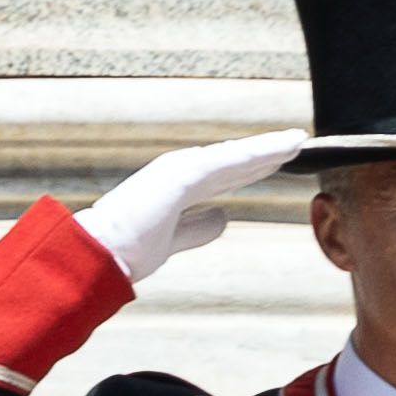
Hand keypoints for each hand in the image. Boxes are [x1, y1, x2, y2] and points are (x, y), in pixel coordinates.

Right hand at [75, 126, 317, 283]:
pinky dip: (258, 152)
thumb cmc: (125, 252)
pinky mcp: (182, 173)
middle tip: (296, 143)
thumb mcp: (172, 242)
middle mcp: (180, 172)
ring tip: (297, 140)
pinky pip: (229, 161)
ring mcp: (180, 169)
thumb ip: (196, 230)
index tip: (277, 162)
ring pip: (235, 156)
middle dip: (266, 153)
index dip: (252, 168)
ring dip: (268, 147)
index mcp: (177, 188)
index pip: (223, 176)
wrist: (98, 255)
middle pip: (234, 161)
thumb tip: (223, 218)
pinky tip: (282, 148)